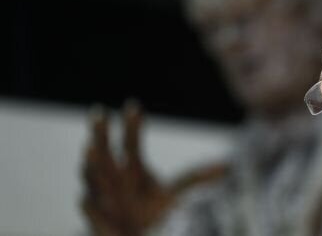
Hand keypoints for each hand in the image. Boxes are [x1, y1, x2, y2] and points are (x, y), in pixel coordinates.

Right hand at [81, 100, 227, 235]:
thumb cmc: (153, 214)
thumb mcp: (176, 194)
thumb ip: (198, 177)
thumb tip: (229, 166)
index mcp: (133, 170)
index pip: (130, 143)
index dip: (132, 126)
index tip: (133, 106)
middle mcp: (115, 180)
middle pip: (104, 152)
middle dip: (100, 133)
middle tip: (99, 112)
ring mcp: (103, 198)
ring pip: (92, 176)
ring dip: (91, 165)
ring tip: (89, 149)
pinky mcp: (99, 220)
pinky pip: (91, 210)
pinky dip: (90, 205)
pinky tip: (86, 196)